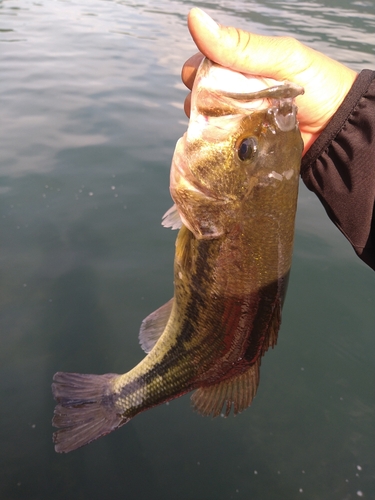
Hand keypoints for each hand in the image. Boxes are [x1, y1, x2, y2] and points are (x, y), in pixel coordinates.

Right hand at [182, 8, 357, 154]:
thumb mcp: (281, 59)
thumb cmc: (317, 85)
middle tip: (220, 108)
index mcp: (240, 66)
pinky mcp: (243, 146)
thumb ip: (241, 46)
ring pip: (206, 124)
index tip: (201, 82)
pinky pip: (220, 147)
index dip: (197, 73)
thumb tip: (196, 19)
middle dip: (200, 102)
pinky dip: (216, 146)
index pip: (202, 66)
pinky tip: (225, 146)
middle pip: (199, 97)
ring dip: (209, 127)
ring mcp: (238, 121)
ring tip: (228, 130)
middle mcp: (235, 93)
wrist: (337, 128)